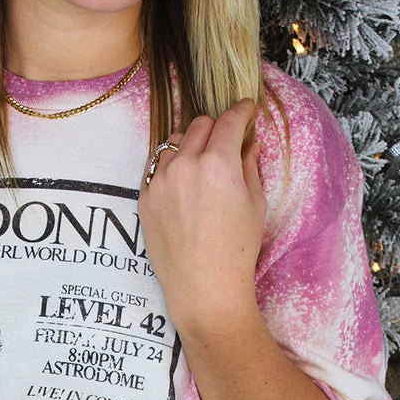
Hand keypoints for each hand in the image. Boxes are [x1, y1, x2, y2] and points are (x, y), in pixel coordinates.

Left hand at [138, 99, 265, 338]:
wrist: (203, 290)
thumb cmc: (236, 251)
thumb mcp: (255, 205)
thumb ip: (249, 167)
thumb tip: (246, 146)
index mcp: (218, 163)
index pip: (230, 120)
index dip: (242, 110)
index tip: (247, 109)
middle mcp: (184, 165)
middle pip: (199, 125)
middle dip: (215, 128)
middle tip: (226, 142)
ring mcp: (159, 182)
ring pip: (173, 143)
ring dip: (189, 146)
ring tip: (201, 166)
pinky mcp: (144, 199)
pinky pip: (156, 168)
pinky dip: (170, 168)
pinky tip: (183, 184)